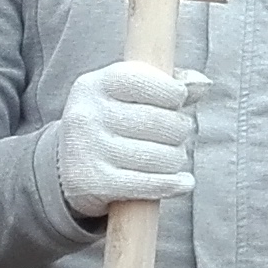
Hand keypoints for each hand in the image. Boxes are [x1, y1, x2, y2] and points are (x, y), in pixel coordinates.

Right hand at [58, 61, 200, 217]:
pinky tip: (183, 182)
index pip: (148, 82)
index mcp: (95, 85)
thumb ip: (166, 85)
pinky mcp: (94, 183)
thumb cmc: (109, 122)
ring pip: (161, 156)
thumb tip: (203, 85)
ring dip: (177, 158)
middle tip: (176, 135)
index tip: (177, 101)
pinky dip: (174, 184)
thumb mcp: (127, 94)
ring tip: (172, 157)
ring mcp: (88, 150)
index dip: (173, 93)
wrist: (65, 165)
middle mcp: (87, 115)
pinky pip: (150, 184)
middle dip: (180, 130)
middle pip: (161, 122)